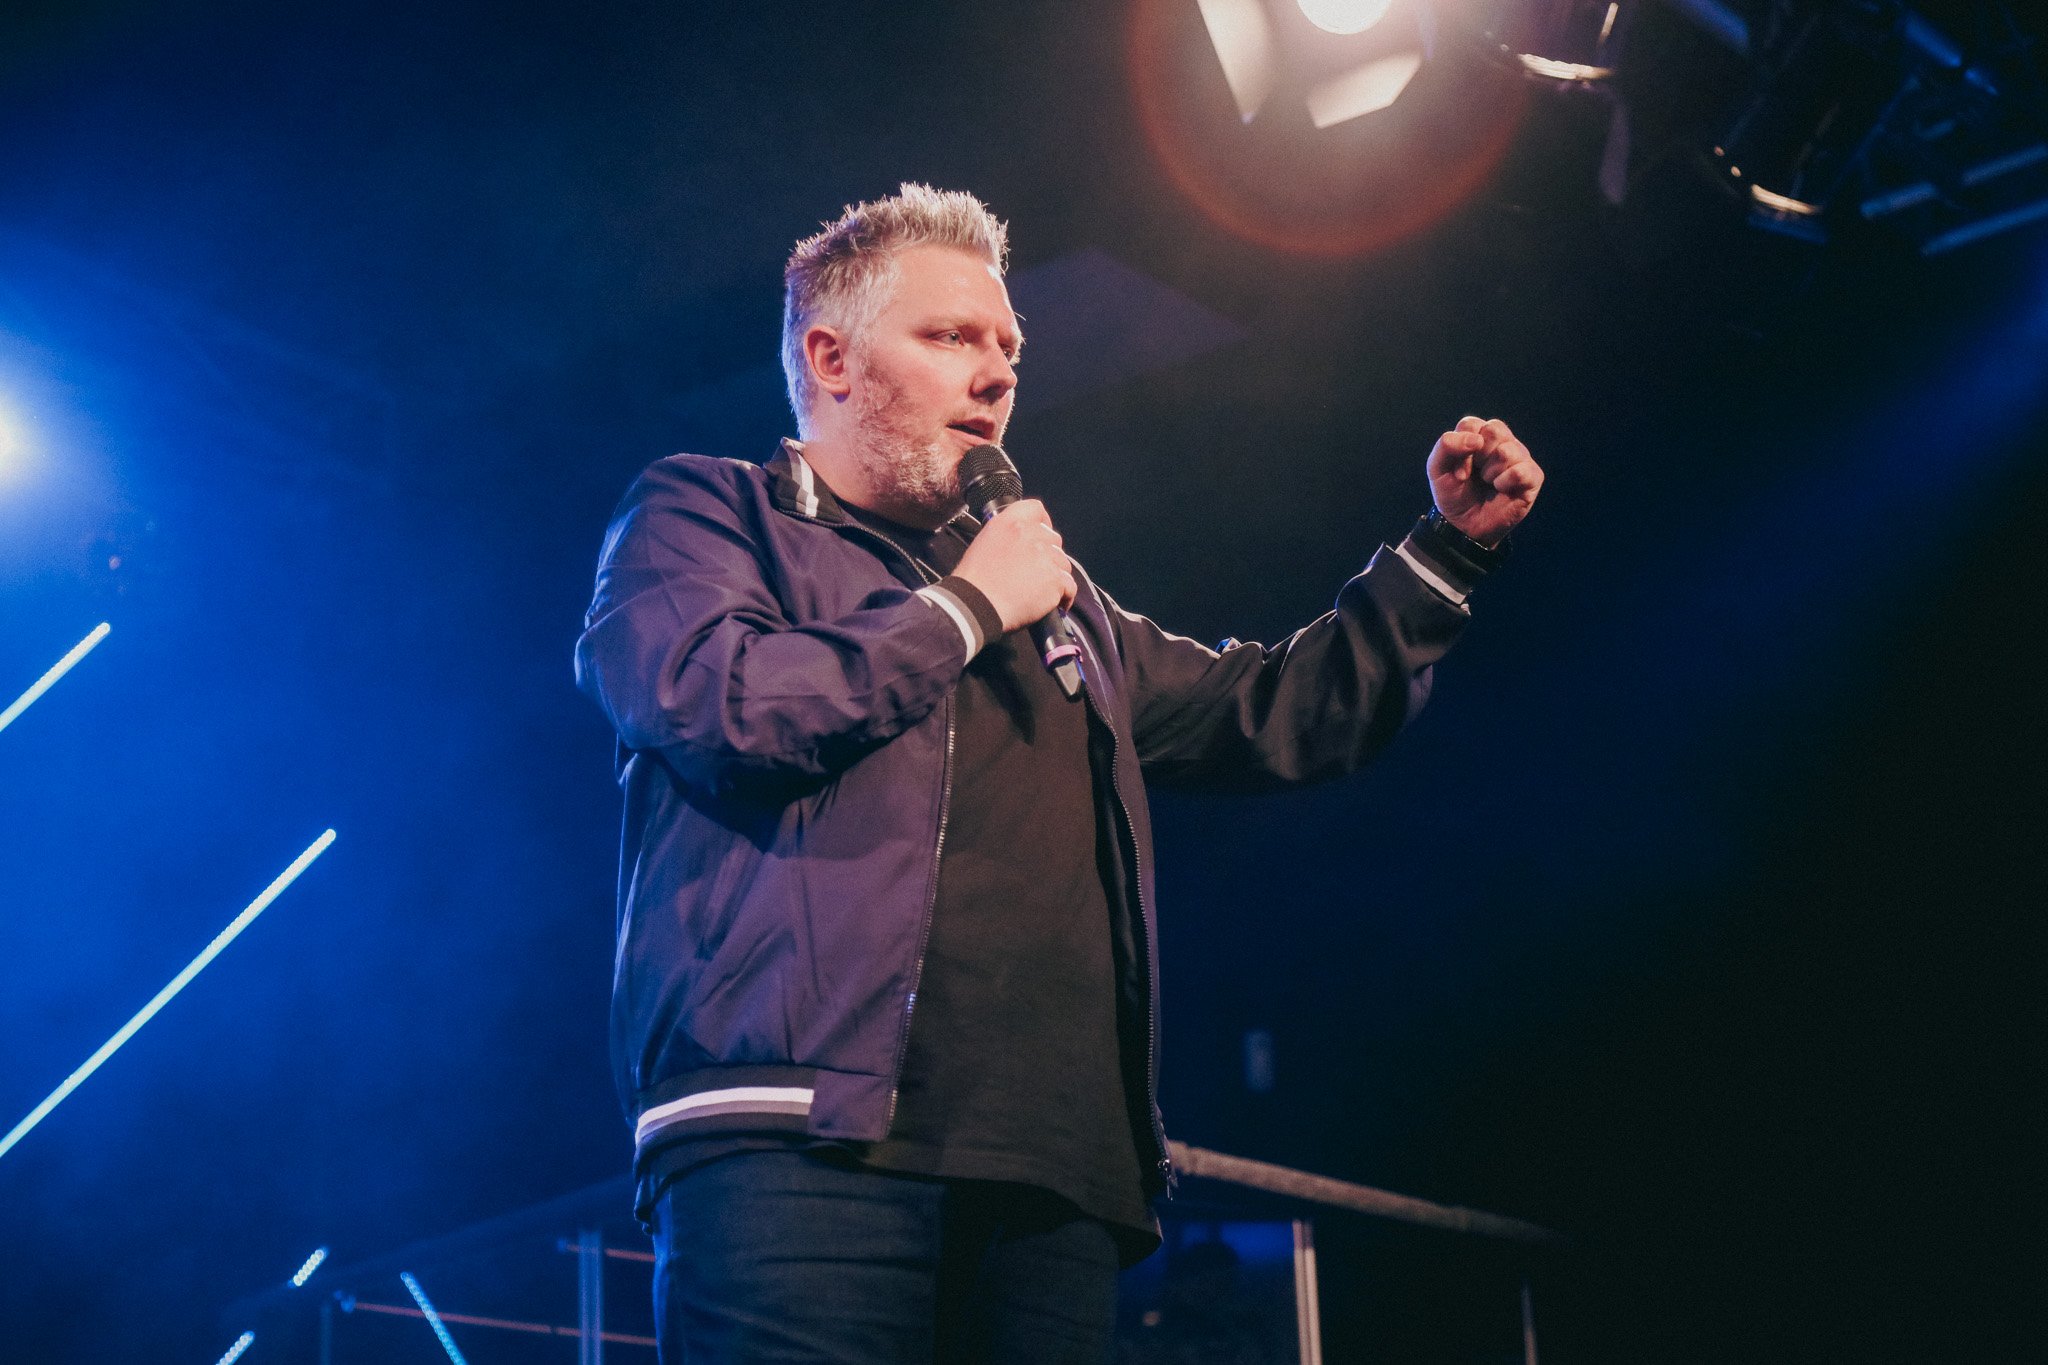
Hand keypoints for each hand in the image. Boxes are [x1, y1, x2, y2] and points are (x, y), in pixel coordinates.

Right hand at [953, 499, 1076, 632]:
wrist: (977, 605)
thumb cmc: (975, 581)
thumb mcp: (984, 544)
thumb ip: (1007, 536)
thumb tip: (1021, 544)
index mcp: (1009, 523)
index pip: (1036, 509)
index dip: (1043, 522)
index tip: (1041, 535)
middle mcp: (1029, 534)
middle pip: (1054, 539)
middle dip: (1049, 555)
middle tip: (1036, 572)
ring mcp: (1045, 556)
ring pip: (1063, 564)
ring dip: (1056, 577)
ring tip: (1041, 592)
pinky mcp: (1054, 579)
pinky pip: (1070, 586)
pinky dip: (1065, 597)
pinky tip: (1055, 604)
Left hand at [1427, 416, 1543, 547]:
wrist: (1464, 526)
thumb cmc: (1453, 494)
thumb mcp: (1437, 469)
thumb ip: (1446, 446)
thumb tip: (1476, 440)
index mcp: (1479, 435)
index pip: (1471, 425)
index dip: (1461, 449)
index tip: (1459, 472)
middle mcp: (1502, 442)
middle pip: (1494, 430)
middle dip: (1479, 457)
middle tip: (1477, 475)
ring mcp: (1520, 457)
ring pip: (1507, 451)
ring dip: (1491, 473)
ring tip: (1489, 483)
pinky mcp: (1533, 476)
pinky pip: (1521, 471)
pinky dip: (1505, 483)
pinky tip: (1502, 490)